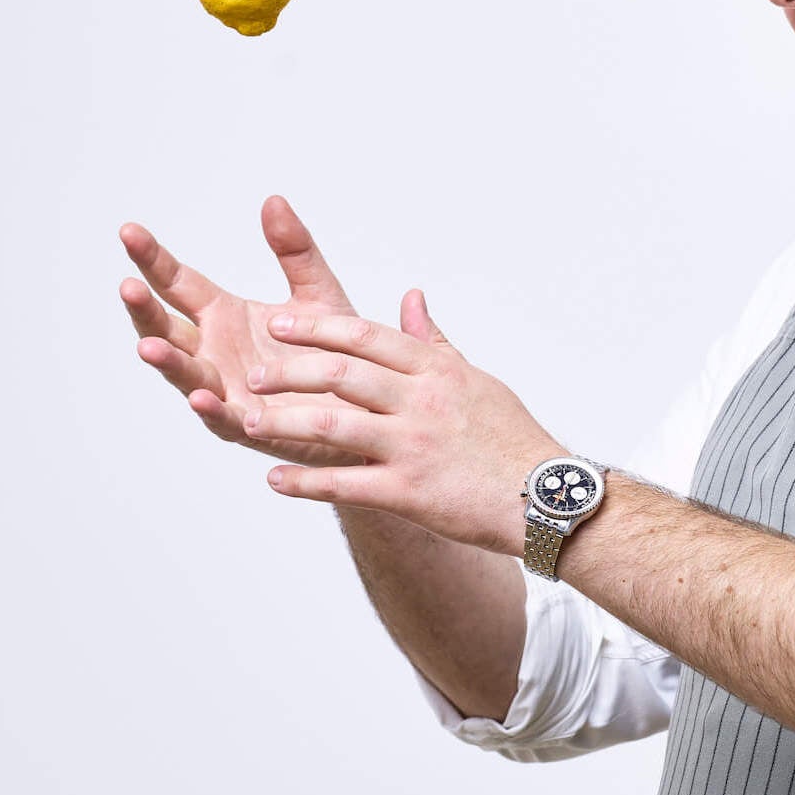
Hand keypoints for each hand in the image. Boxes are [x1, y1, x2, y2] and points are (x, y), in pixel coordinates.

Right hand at [119, 196, 361, 466]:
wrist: (370, 402)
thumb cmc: (337, 350)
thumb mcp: (317, 291)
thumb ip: (295, 250)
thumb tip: (273, 200)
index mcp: (224, 316)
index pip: (179, 282)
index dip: (154, 259)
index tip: (129, 231)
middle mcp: (215, 351)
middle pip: (167, 328)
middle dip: (145, 309)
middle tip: (127, 285)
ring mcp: (227, 389)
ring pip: (186, 374)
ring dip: (166, 362)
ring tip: (148, 345)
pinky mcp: (251, 426)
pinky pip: (224, 419)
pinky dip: (210, 408)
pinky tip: (200, 396)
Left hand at [242, 292, 563, 550]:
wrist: (547, 497)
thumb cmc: (512, 438)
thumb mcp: (475, 379)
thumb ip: (434, 342)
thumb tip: (412, 298)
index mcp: (437, 370)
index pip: (366, 337)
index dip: (318, 329)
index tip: (280, 326)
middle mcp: (422, 402)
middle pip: (342, 374)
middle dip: (289, 371)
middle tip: (253, 372)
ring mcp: (414, 446)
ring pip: (334, 426)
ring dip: (283, 422)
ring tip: (247, 420)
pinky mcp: (410, 492)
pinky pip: (346, 484)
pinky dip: (306, 482)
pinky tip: (275, 480)